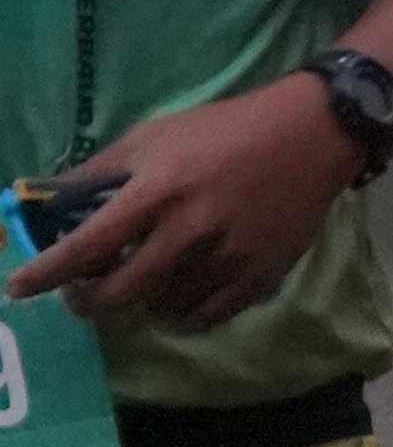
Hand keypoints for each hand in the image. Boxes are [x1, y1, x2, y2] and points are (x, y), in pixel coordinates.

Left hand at [13, 82, 355, 327]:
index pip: (90, 243)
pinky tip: (180, 294)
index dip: (49, 271)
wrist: (309, 137)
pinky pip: (206, 316)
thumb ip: (103, 170)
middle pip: (123, 291)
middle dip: (91, 302)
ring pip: (163, 306)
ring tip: (145, 280)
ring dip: (143, 301)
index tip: (18, 289)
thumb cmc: (222, 131)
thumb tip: (51, 197)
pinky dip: (183, 312)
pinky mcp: (261, 276)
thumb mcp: (155, 135)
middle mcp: (190, 228)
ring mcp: (229, 257)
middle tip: (84, 297)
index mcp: (158, 189)